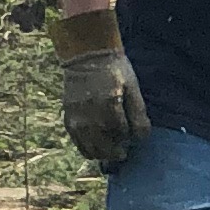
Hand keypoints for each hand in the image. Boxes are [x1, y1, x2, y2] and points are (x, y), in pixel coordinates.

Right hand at [49, 9, 150, 170]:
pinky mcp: (68, 119)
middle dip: (117, 152)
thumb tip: (141, 137)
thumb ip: (138, 113)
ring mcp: (77, 118)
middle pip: (106, 146)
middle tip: (124, 151)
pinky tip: (97, 148)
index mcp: (109, 104)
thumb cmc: (114, 69)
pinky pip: (79, 143)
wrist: (86, 55)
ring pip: (91, 149)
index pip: (123, 133)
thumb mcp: (132, 87)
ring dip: (104, 154)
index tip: (135, 135)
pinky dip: (89, 149)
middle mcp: (90, 115)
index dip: (132, 137)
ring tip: (112, 152)